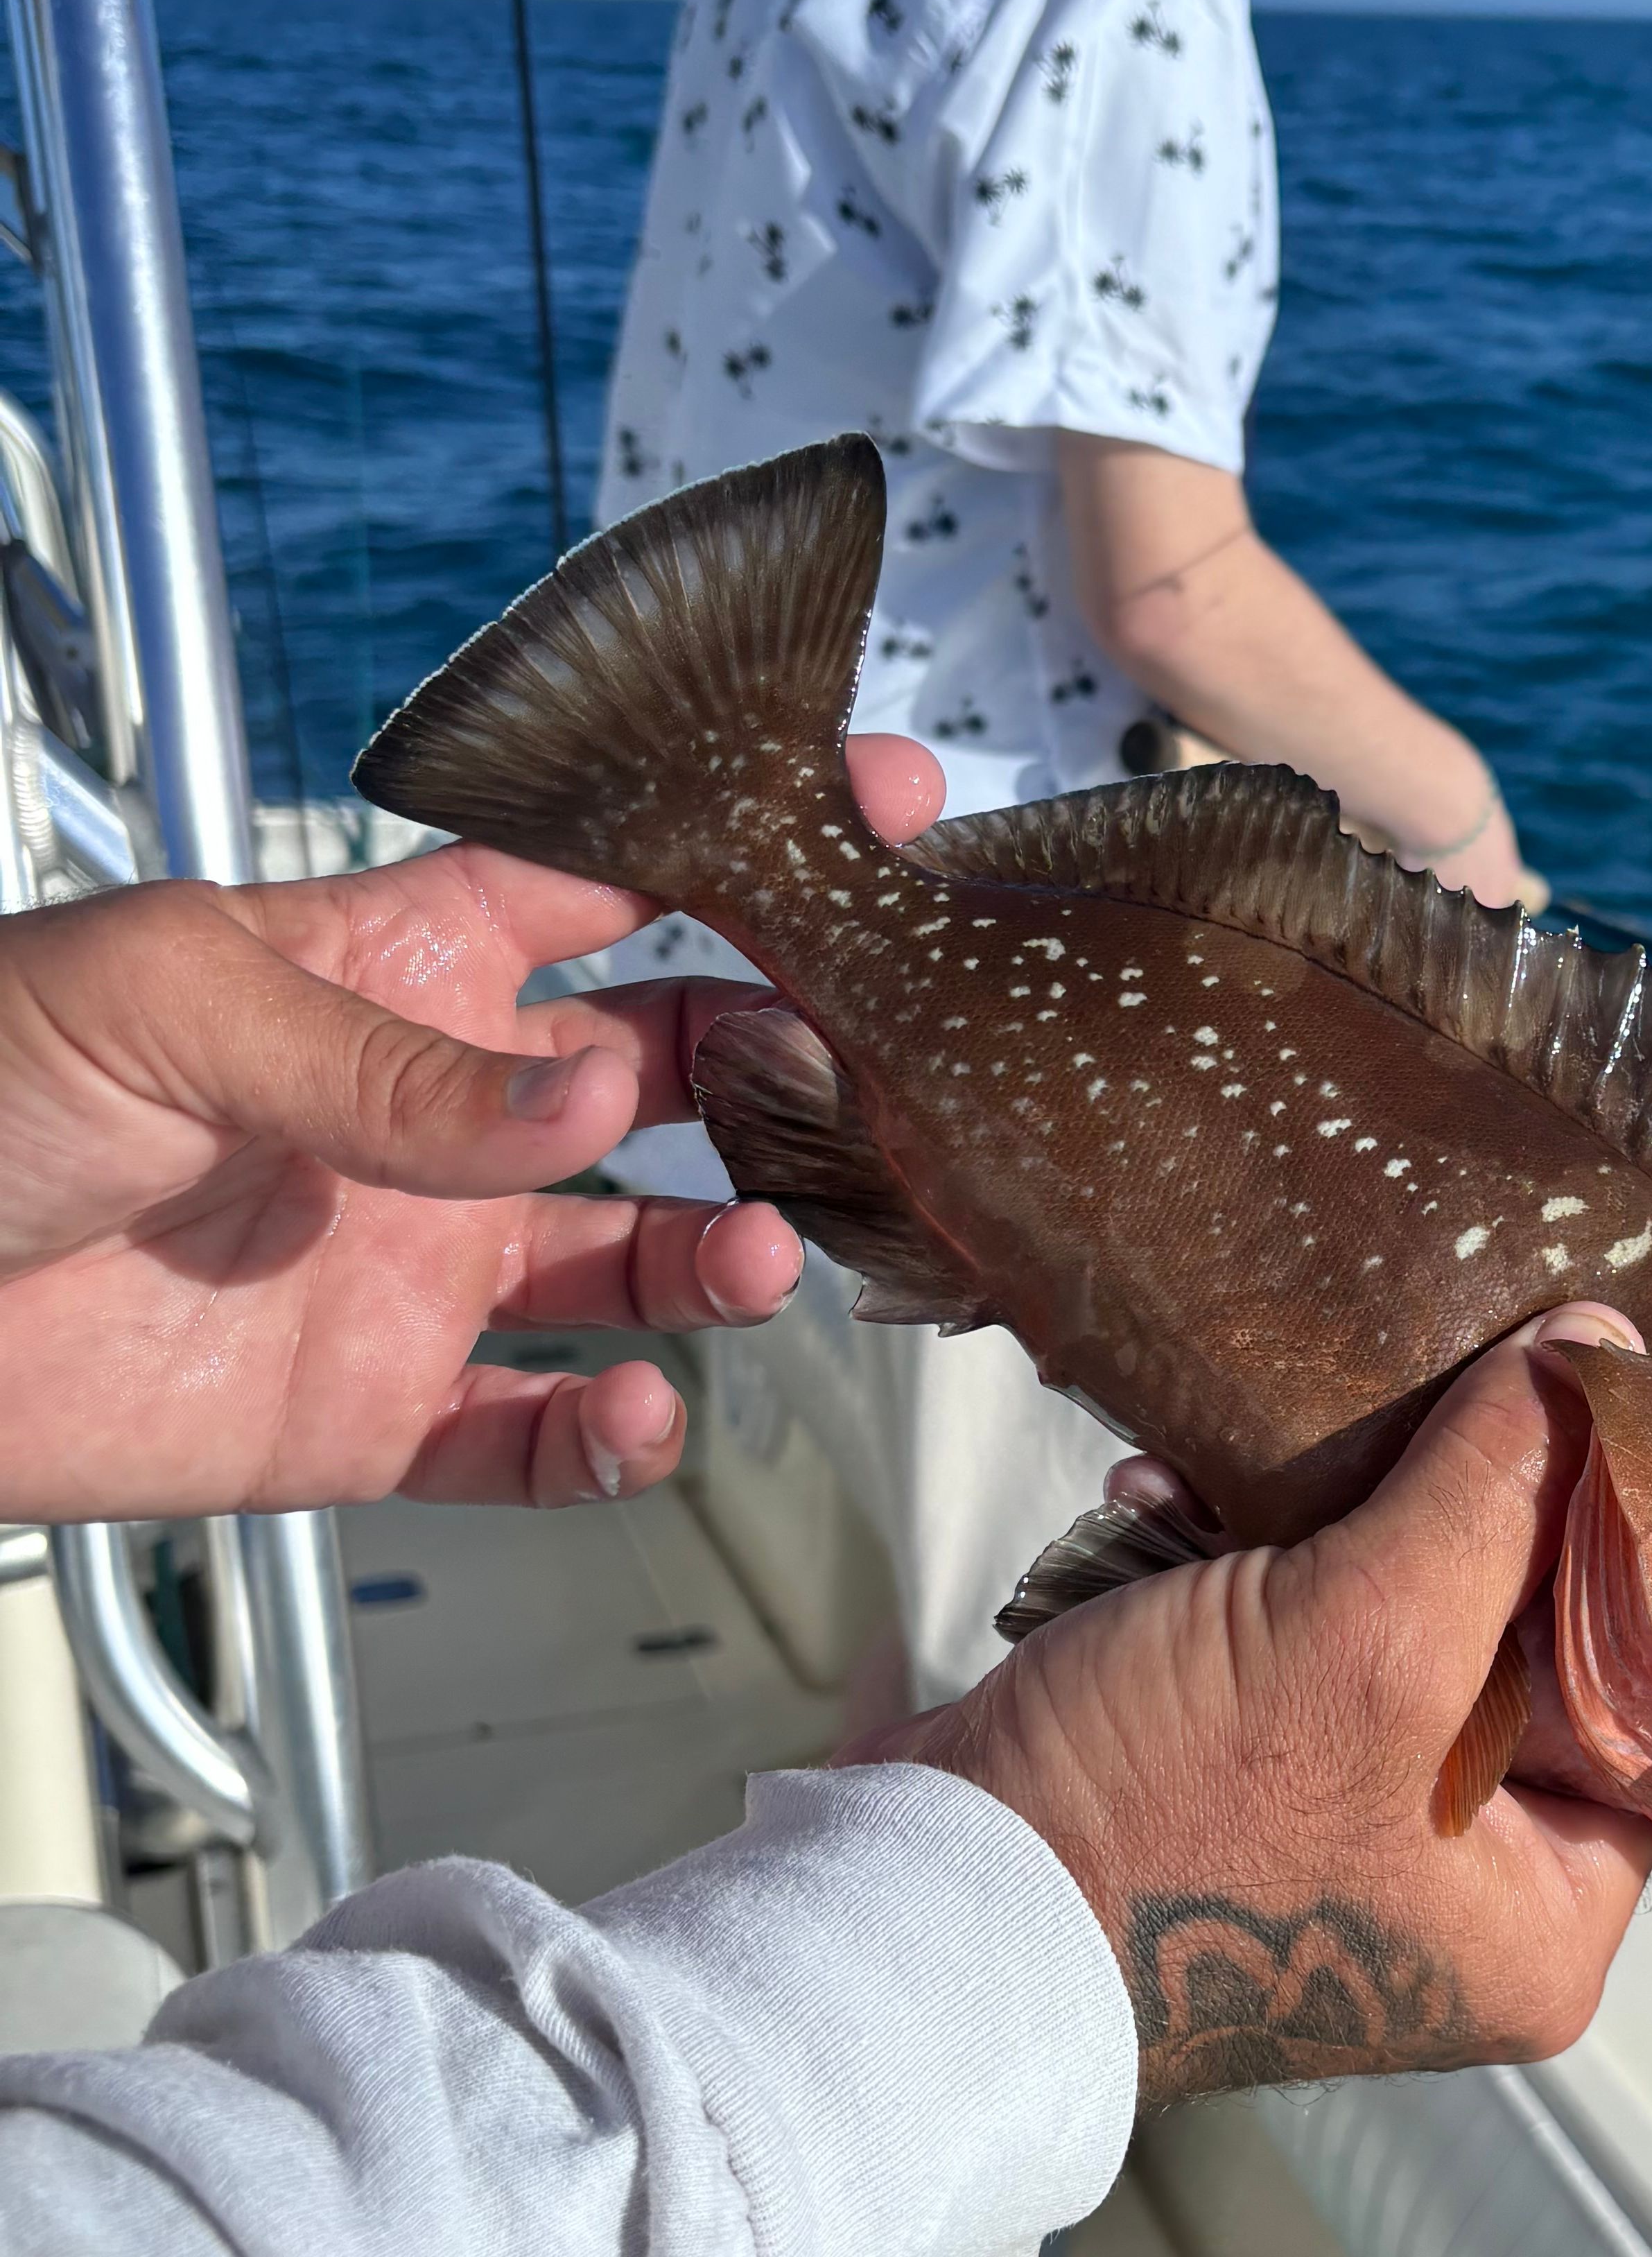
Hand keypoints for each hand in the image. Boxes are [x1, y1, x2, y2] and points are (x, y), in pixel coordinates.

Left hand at [0, 736, 943, 1521]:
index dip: (740, 847)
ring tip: (760, 1259)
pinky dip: (610, 1443)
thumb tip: (598, 1093)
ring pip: (635, 1265)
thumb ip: (392, 1056)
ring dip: (726, 1261)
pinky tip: (637, 1416)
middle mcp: (430, 1115)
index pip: (602, 882)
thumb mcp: (167, 1000)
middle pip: (668, 1077)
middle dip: (779, 1073)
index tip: (879, 813)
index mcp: (388, 966)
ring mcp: (410, 1269)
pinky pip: (529, 1439)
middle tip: (861, 1085)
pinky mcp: (367, 1417)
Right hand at [856, 1305, 1651, 2098]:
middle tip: (1422, 1403)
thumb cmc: (1170, 1813)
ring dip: (1311, 1526)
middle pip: (1518, 1653)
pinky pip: (1277, 1645)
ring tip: (1239, 1467)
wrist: (929, 1901)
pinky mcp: (1235, 1787)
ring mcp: (1340, 1843)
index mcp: (1543, 1921)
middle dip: (1441, 1516)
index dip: (1631, 1564)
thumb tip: (1599, 1350)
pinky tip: (1156, 1507)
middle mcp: (1462, 1902)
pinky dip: (1220, 1566)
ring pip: (1386, 1627)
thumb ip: (1496, 1492)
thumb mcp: (1367, 1635)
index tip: (1607, 1423)